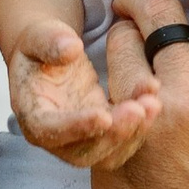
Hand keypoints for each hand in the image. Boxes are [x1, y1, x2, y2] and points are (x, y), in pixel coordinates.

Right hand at [6, 18, 160, 172]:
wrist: (55, 56)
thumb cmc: (43, 46)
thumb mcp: (38, 36)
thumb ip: (48, 41)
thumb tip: (70, 49)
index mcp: (33, 116)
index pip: (48, 131)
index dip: (75, 127)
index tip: (102, 116)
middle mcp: (57, 137)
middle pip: (83, 152)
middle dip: (114, 134)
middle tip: (138, 109)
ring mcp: (83, 140)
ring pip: (108, 152)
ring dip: (133, 132)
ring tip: (153, 104)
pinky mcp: (105, 135)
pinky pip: (124, 140)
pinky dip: (141, 126)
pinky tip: (155, 103)